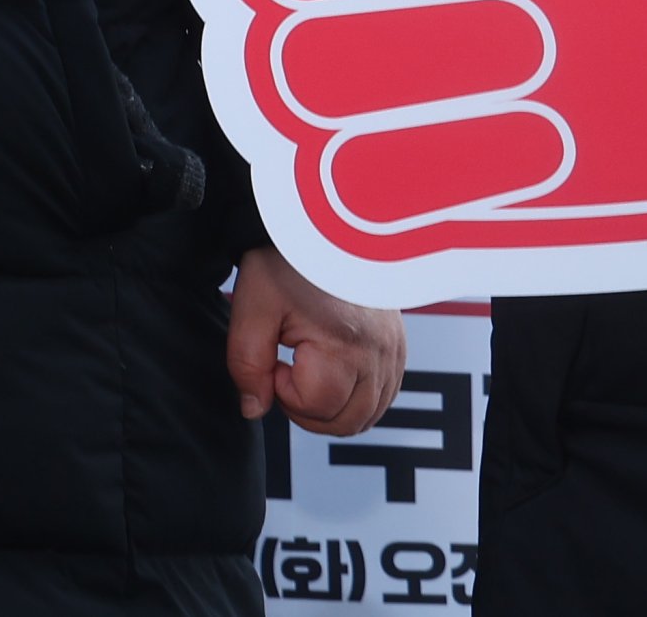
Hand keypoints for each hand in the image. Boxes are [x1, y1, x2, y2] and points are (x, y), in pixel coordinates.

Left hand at [230, 246, 405, 434]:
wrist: (320, 225)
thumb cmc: (285, 259)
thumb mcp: (251, 306)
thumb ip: (247, 363)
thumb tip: (253, 408)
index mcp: (344, 344)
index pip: (317, 407)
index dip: (282, 391)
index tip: (273, 358)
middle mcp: (379, 354)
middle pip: (348, 422)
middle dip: (307, 410)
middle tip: (282, 374)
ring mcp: (394, 353)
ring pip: (368, 416)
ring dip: (331, 410)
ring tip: (303, 372)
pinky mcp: (398, 349)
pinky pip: (383, 397)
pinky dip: (354, 399)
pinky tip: (327, 373)